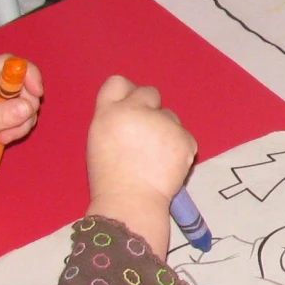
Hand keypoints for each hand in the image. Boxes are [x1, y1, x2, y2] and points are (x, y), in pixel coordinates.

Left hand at [0, 55, 45, 172]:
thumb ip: (0, 116)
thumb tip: (28, 107)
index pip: (8, 63)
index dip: (27, 74)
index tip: (36, 94)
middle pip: (21, 85)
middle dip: (24, 108)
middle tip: (14, 130)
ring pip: (22, 102)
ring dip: (21, 122)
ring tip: (4, 139)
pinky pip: (15, 115)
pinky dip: (15, 128)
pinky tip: (2, 140)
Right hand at [86, 76, 195, 250]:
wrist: (130, 201)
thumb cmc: (109, 176)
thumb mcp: (99, 139)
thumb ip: (114, 117)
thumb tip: (132, 107)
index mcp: (110, 112)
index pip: (118, 82)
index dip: (126, 93)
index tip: (131, 106)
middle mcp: (138, 110)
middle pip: (149, 92)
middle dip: (149, 108)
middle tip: (145, 135)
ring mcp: (165, 124)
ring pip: (169, 116)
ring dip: (165, 129)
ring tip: (155, 157)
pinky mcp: (185, 139)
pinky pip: (184, 136)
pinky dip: (179, 148)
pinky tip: (167, 165)